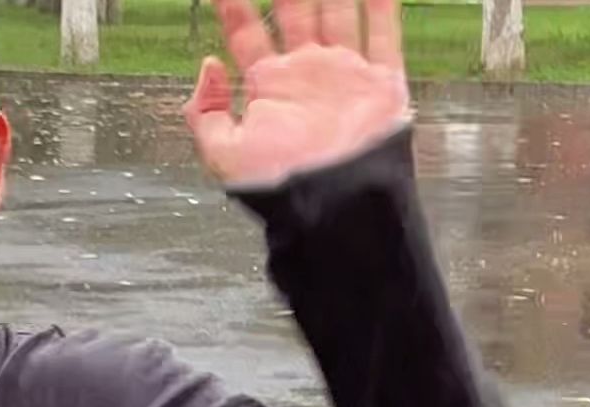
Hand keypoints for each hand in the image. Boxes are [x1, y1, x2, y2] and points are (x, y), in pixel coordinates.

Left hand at [186, 0, 410, 187]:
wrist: (331, 205)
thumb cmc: (278, 187)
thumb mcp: (223, 152)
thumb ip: (204, 112)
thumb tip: (207, 65)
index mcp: (269, 86)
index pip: (248, 31)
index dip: (235, 5)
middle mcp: (307, 73)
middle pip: (295, 11)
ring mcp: (344, 73)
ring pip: (339, 11)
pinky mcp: (381, 82)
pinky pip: (384, 33)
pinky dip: (382, 5)